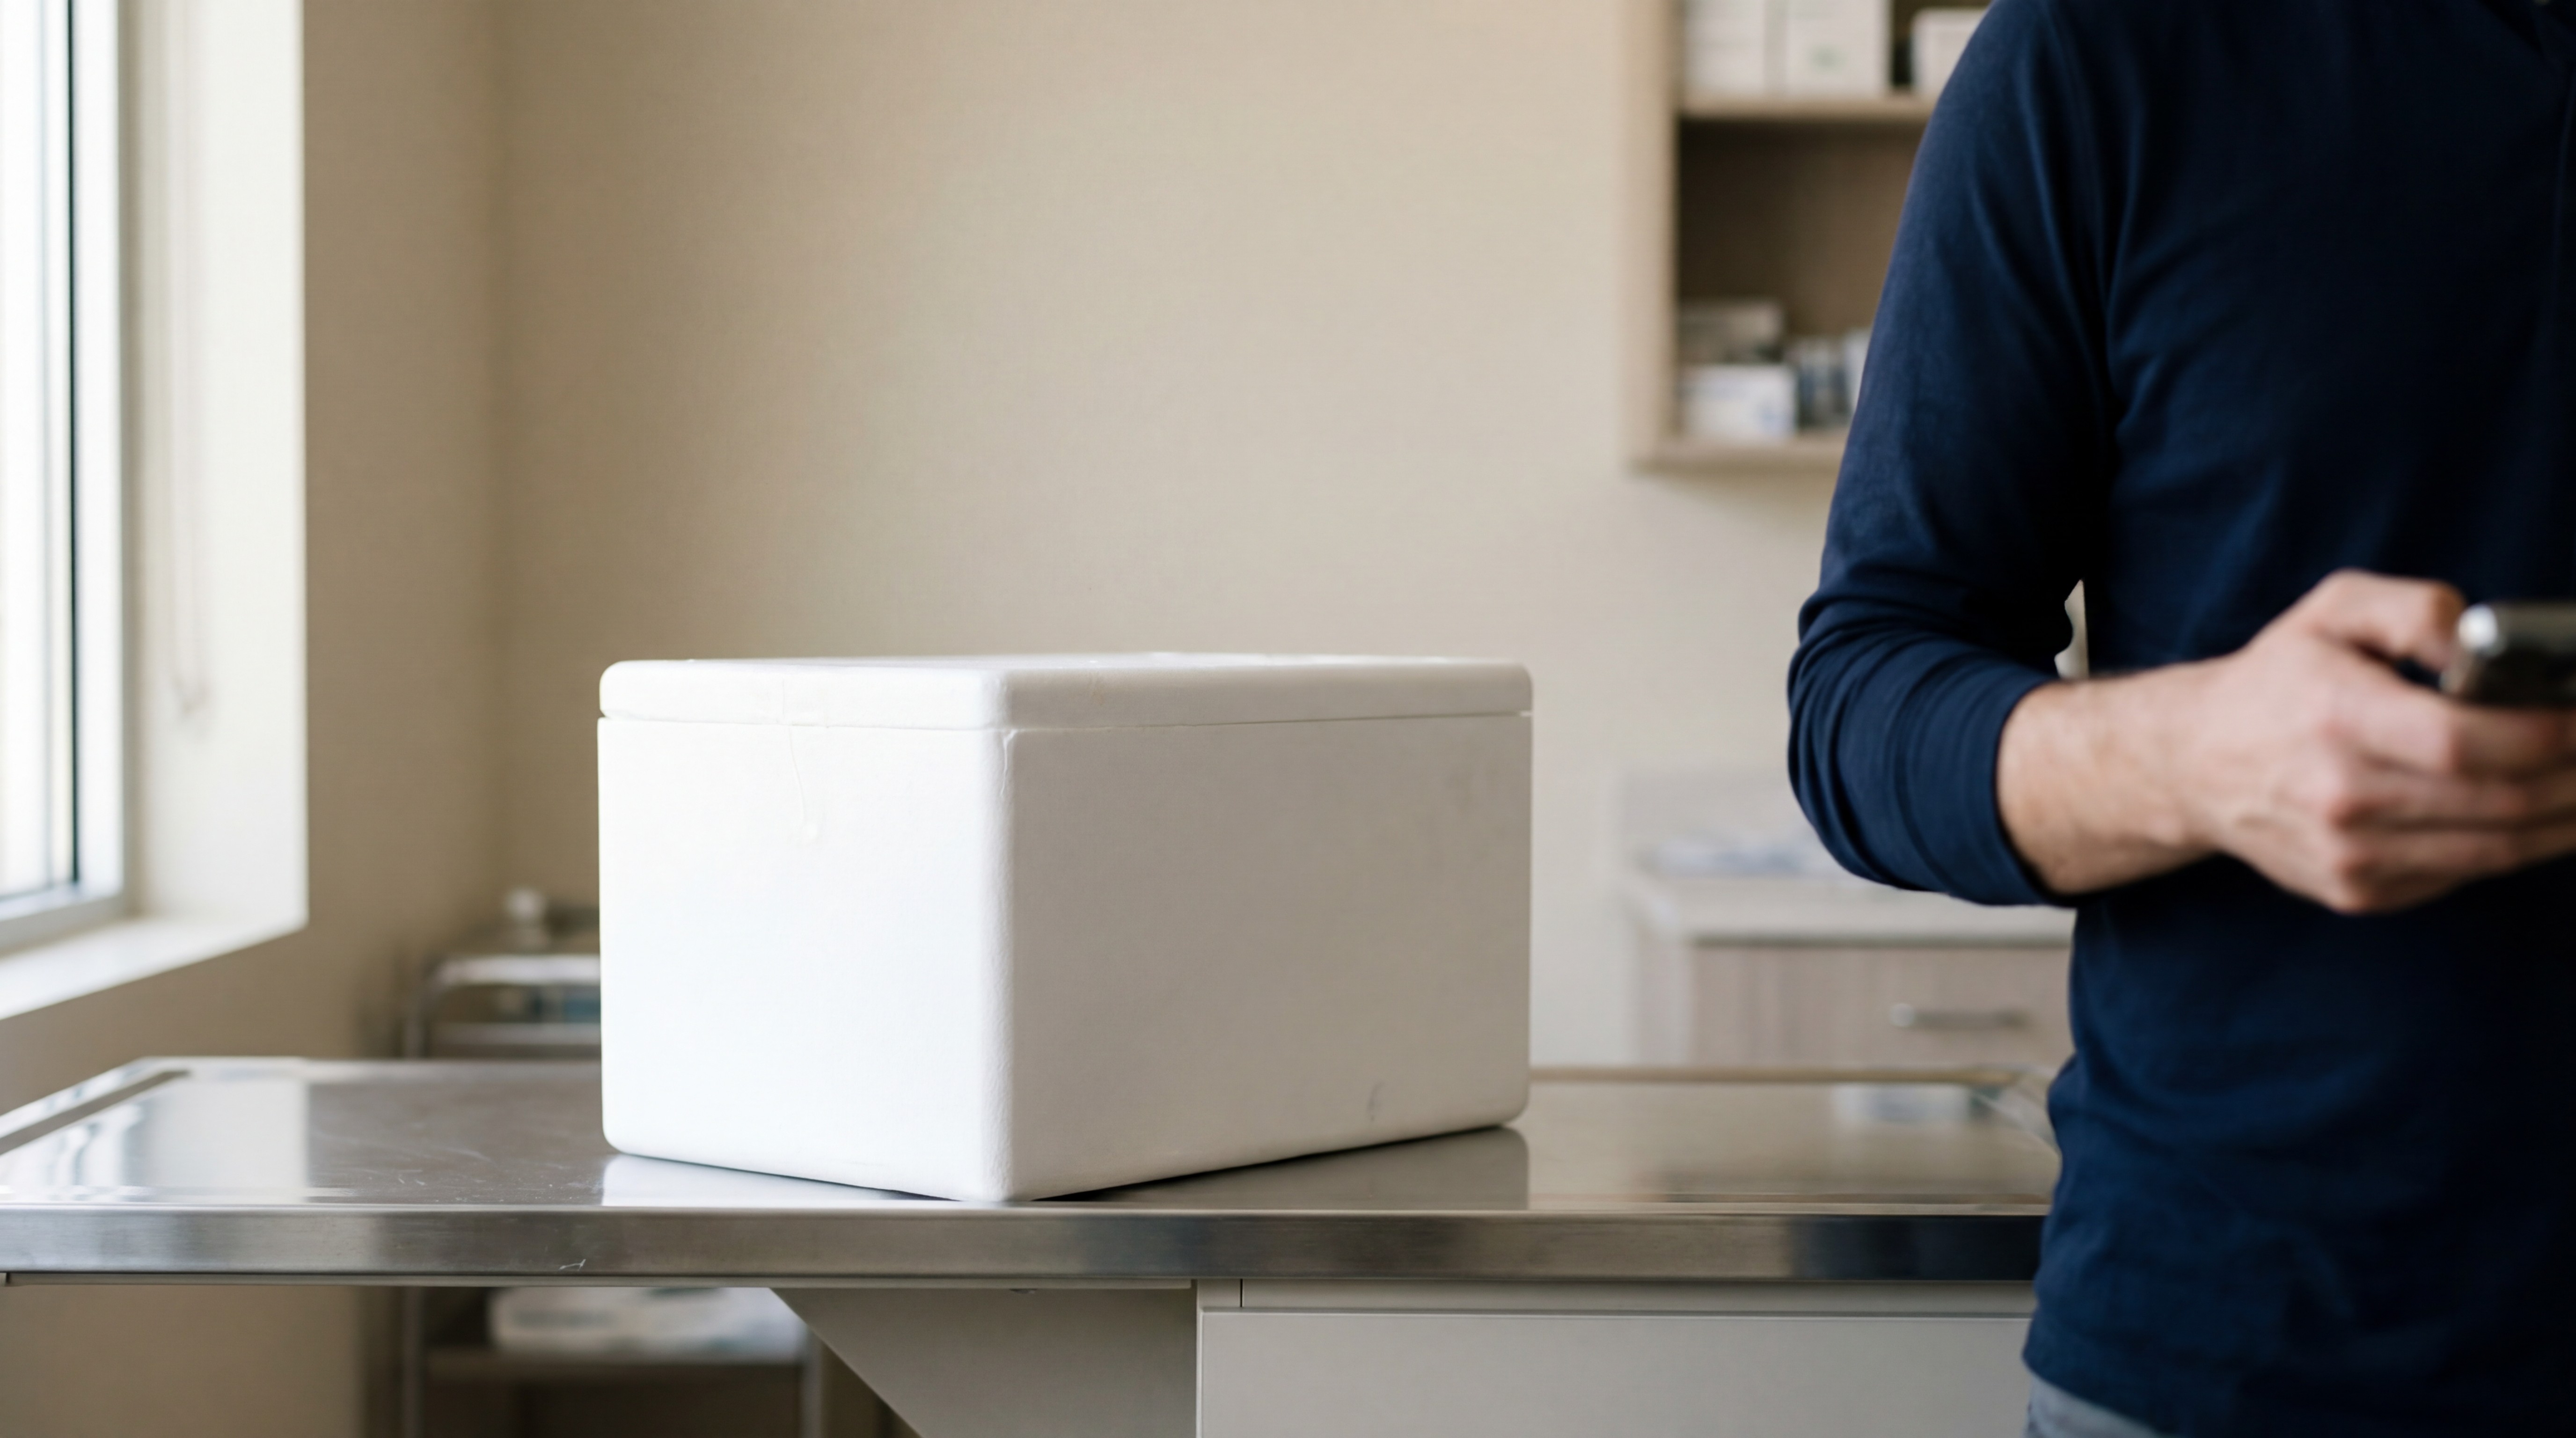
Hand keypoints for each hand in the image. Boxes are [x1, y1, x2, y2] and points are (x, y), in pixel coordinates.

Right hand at [1998, 570, 2575, 911]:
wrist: (2195, 763)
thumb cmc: (2277, 681)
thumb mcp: (2334, 610)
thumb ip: (2416, 609)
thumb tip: (2480, 650)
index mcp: (2335, 717)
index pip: (2462, 743)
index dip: (2543, 736)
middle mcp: (2340, 796)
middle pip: (2498, 802)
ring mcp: (2349, 855)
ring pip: (2495, 849)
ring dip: (2565, 822)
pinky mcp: (2357, 890)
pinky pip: (2461, 874)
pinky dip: (2512, 846)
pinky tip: (2534, 816)